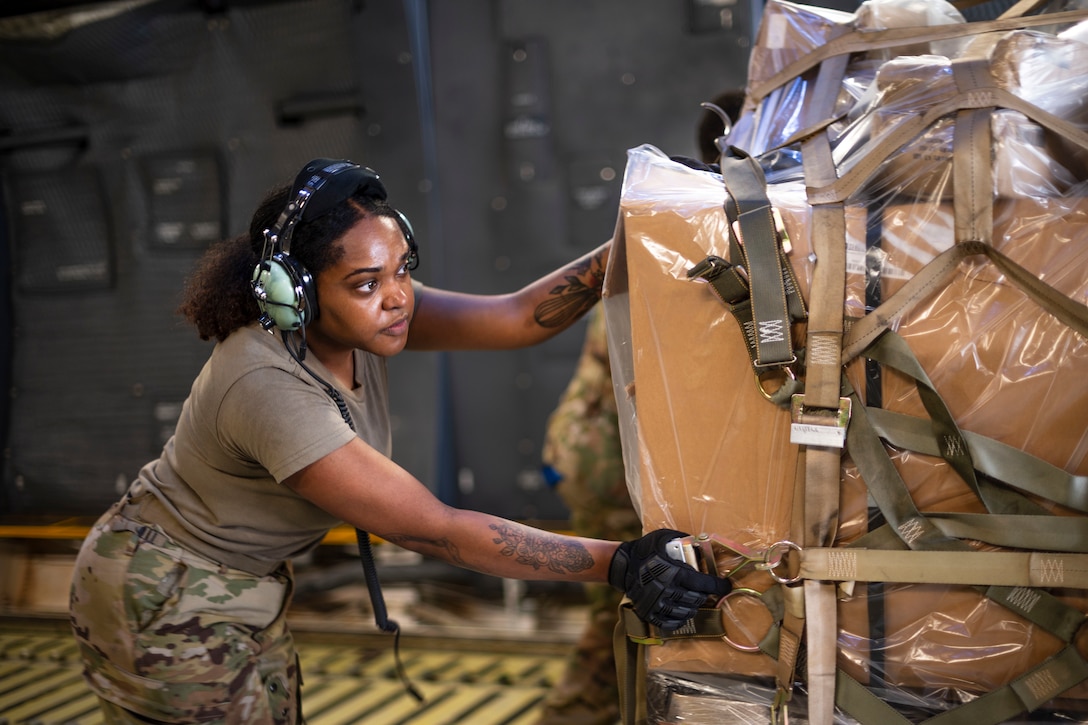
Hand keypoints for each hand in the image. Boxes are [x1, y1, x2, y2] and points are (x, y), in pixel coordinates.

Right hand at [609, 529, 730, 631]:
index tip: (725, 586)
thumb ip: (682, 539)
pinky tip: (681, 611)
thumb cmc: (645, 549)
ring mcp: (658, 604)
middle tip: (703, 591)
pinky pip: (671, 623)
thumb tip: (700, 544)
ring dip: (693, 606)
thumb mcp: (663, 537)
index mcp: (673, 572)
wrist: (622, 565)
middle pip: (696, 600)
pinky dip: (680, 619)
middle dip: (704, 595)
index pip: (703, 583)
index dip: (719, 586)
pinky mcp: (650, 613)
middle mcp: (666, 590)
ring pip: (686, 613)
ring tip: (692, 600)